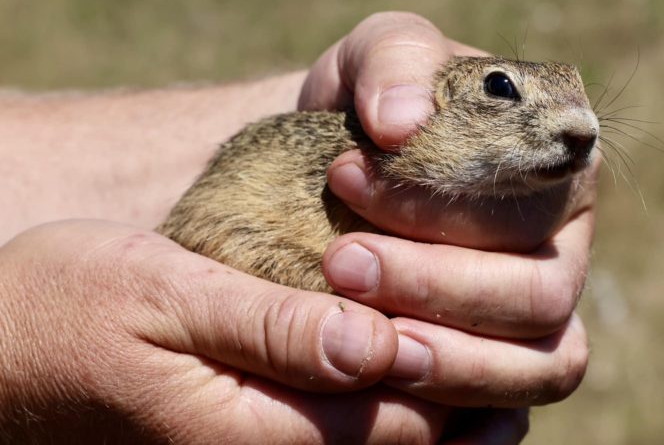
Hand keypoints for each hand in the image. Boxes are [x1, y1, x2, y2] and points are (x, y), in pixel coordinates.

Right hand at [1, 220, 525, 442]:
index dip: (456, 370)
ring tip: (504, 362)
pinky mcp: (248, 437)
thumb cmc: (67, 307)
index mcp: (250, 432)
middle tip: (532, 339)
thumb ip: (271, 327)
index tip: (505, 318)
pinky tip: (417, 365)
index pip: (393, 420)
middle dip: (470, 397)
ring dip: (447, 411)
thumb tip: (375, 342)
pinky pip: (343, 437)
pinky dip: (396, 408)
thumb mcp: (161, 297)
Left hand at [301, 12, 594, 406]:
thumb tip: (402, 122)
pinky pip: (513, 413)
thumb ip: (396, 60)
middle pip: (540, 293)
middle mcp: (563, 246)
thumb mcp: (375, 58)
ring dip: (451, 361)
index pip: (525, 202)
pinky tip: (396, 394)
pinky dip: (465, 413)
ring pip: (540, 365)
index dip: (439, 205)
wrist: (339, 166)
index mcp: (555, 169)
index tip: (346, 177)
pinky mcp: (508, 365)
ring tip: (363, 340)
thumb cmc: (371, 111)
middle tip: (341, 264)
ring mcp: (541, 315)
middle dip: (435, 284)